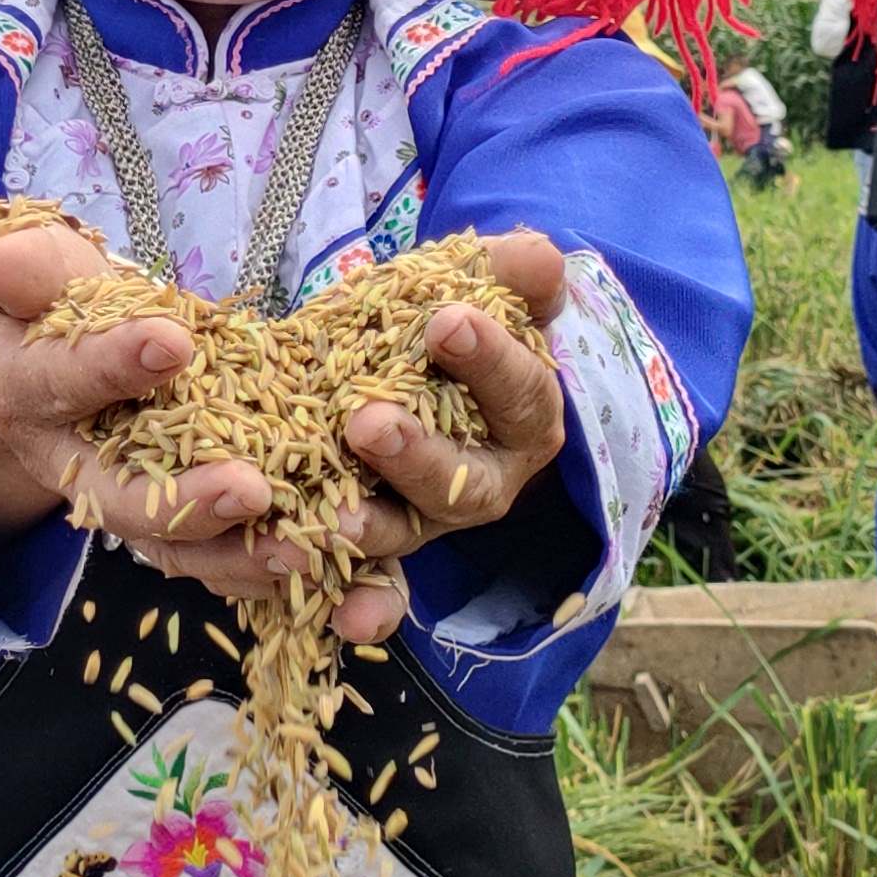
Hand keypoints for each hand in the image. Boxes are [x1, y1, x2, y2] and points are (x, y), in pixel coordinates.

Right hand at [0, 210, 283, 599]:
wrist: (46, 339)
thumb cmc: (39, 288)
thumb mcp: (18, 259)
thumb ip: (18, 261)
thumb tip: (8, 263)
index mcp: (22, 390)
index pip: (62, 380)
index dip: (112, 364)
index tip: (173, 341)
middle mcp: (64, 460)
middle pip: (116, 498)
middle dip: (184, 501)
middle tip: (250, 489)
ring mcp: (115, 497)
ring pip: (167, 545)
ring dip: (234, 552)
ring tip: (298, 546)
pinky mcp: (162, 519)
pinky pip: (204, 556)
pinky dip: (253, 564)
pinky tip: (310, 557)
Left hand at [315, 235, 574, 643]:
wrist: (401, 372)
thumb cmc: (448, 327)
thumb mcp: (477, 290)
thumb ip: (508, 276)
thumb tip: (542, 258)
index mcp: (522, 419)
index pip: (518, 391)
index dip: (490, 359)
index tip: (448, 321)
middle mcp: (481, 483)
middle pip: (461, 481)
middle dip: (417, 455)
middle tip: (368, 421)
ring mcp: (425, 522)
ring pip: (406, 534)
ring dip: (373, 530)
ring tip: (334, 517)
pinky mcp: (374, 549)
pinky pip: (370, 590)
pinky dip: (359, 607)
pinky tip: (341, 618)